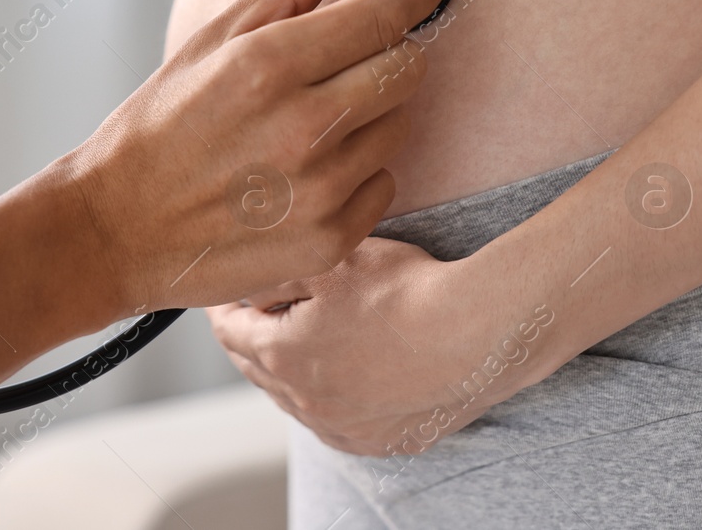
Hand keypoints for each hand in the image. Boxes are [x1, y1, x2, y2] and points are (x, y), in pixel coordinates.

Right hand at [0, 0, 447, 399]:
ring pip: (399, 127)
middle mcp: (304, 126)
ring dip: (370, 114)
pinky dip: (359, 172)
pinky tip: (308, 172)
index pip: (383, 14)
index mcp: (269, 65)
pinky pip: (383, 185)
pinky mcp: (330, 240)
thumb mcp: (203, 45)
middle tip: (358, 56)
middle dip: (392, 51)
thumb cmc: (154, 135)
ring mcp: (322, 189)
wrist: (117, 229)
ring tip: (311, 124)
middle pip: (408, 69)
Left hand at [209, 238, 556, 456]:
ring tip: (292, 342)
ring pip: (293, 399)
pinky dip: (324, 399)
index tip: (223, 294)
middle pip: (256, 368)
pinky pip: (334, 422)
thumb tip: (246, 290)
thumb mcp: (330, 261)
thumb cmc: (407, 289)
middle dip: (248, 339)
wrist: (479, 331)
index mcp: (282, 354)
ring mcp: (343, 427)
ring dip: (284, 371)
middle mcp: (306, 401)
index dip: (222, 308)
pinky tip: (334, 378)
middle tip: (249, 315)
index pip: (229, 333)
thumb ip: (276, 276)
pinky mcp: (379, 441)